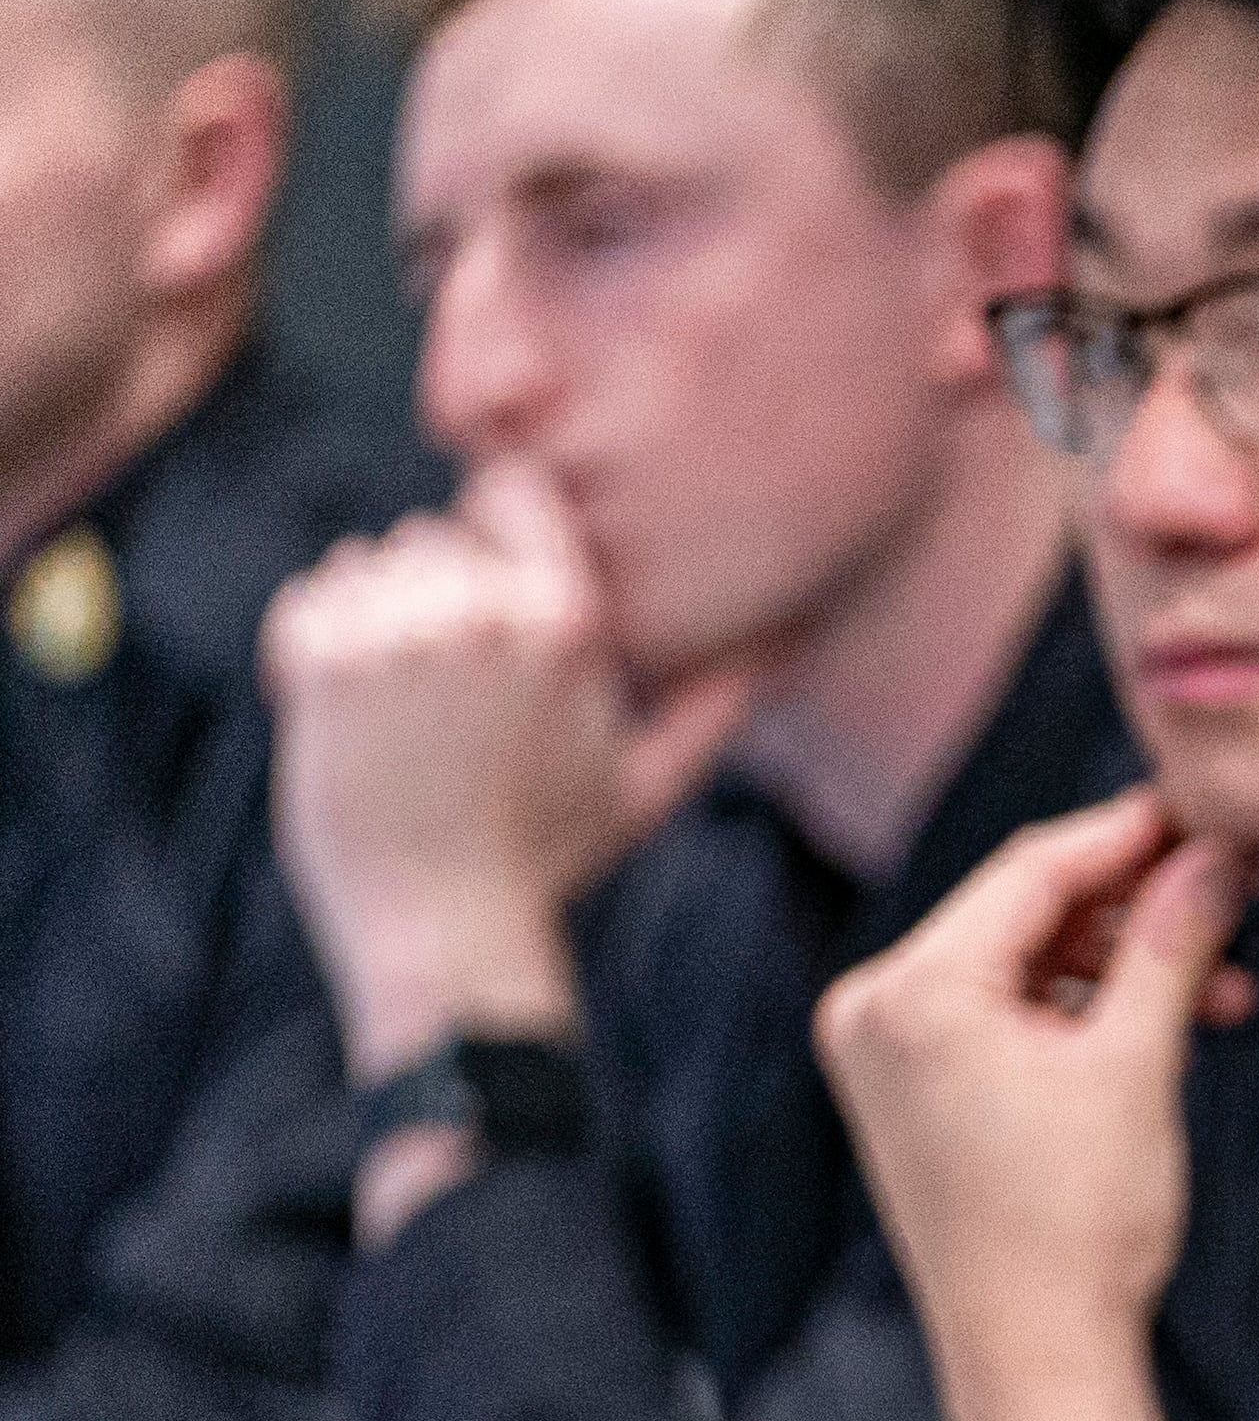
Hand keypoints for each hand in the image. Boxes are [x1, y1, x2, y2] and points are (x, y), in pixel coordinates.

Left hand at [262, 460, 758, 1080]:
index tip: (490, 594)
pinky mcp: (325, 662)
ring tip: (402, 710)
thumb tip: (789, 645)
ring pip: (367, 563)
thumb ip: (713, 705)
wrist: (445, 930)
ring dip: (375, 621)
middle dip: (436, 599)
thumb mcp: (646, 780)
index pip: (512, 489)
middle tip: (448, 697)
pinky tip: (348, 717)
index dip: (495, 532)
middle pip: (434, 536)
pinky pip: (308, 602)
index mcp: (571, 624)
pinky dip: (313, 650)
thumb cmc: (548, 858)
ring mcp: (401, 634)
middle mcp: (487, 613)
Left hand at [812, 788, 1255, 1420]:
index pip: (1032, 868)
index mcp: (912, 992)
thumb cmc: (1078, 1228)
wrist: (1036, 1358)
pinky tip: (1154, 1032)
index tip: (1208, 816)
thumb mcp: (1138, 1063)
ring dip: (1119, 968)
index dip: (1131, 835)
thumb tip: (1219, 853)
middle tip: (1232, 900)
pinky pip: (1000, 1015)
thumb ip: (1172, 942)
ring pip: (1021, 965)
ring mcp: (882, 1054)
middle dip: (1135, 911)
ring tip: (1220, 997)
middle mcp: (874, 1009)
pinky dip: (1077, 1014)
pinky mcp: (907, 1094)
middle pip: (1023, 912)